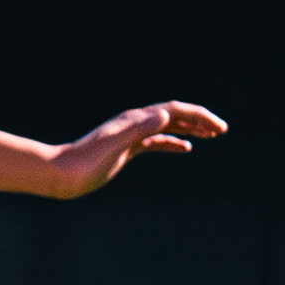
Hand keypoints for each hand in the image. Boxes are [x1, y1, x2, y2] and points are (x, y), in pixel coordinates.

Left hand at [49, 100, 226, 197]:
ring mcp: (131, 135)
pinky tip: (185, 148)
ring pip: (167, 127)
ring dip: (190, 128)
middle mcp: (135, 123)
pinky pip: (156, 142)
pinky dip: (174, 142)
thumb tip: (165, 113)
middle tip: (222, 129)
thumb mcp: (116, 144)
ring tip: (211, 135)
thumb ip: (139, 128)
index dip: (198, 116)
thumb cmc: (87, 162)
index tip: (217, 127)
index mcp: (135, 119)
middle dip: (199, 120)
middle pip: (174, 115)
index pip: (174, 110)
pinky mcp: (127, 149)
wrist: (63, 173)